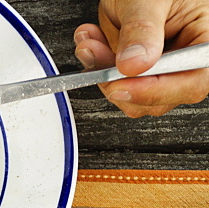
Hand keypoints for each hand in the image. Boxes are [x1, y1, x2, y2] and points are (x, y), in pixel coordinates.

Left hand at [73, 0, 208, 115]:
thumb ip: (143, 29)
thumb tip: (134, 64)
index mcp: (205, 41)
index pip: (192, 82)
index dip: (157, 90)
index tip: (123, 83)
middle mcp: (185, 58)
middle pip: (157, 97)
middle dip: (119, 80)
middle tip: (96, 53)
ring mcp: (160, 68)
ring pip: (130, 95)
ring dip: (102, 72)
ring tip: (92, 42)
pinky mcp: (138, 71)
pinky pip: (115, 84)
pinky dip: (98, 66)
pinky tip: (93, 43)